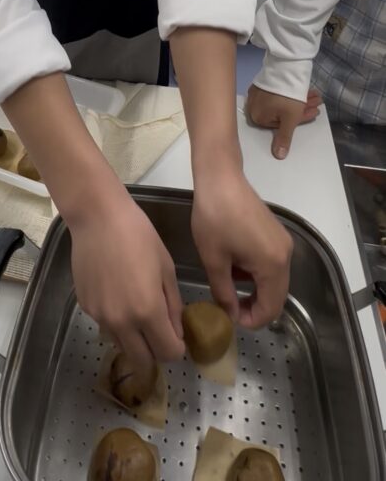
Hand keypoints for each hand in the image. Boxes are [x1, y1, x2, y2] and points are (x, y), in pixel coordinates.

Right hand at [70, 193, 184, 369]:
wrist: (98, 217)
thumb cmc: (139, 235)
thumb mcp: (166, 268)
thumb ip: (173, 305)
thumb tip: (176, 332)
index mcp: (147, 312)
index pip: (168, 353)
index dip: (177, 348)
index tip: (177, 337)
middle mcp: (121, 322)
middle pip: (142, 361)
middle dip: (155, 353)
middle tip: (159, 333)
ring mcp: (100, 316)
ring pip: (122, 344)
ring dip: (134, 339)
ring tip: (136, 309)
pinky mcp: (85, 306)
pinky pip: (105, 325)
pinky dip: (116, 320)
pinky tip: (117, 293)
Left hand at [192, 163, 292, 327]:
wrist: (220, 179)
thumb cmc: (214, 217)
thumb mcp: (214, 259)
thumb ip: (224, 292)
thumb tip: (230, 315)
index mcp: (273, 264)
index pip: (271, 308)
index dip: (252, 320)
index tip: (230, 319)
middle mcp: (285, 255)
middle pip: (277, 296)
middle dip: (254, 306)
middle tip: (229, 308)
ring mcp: (283, 242)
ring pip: (275, 280)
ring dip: (255, 289)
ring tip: (228, 284)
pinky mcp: (276, 233)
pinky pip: (272, 263)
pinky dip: (257, 272)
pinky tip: (235, 264)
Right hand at [246, 85, 321, 158]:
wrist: (285, 69)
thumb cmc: (287, 98)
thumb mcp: (290, 120)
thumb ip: (284, 138)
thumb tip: (278, 156)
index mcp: (257, 116)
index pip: (279, 124)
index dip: (298, 119)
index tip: (313, 112)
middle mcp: (253, 105)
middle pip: (281, 112)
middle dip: (302, 109)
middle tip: (317, 103)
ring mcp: (257, 93)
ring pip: (281, 101)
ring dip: (300, 101)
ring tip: (315, 96)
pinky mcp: (262, 83)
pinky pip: (278, 93)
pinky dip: (291, 94)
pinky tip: (305, 91)